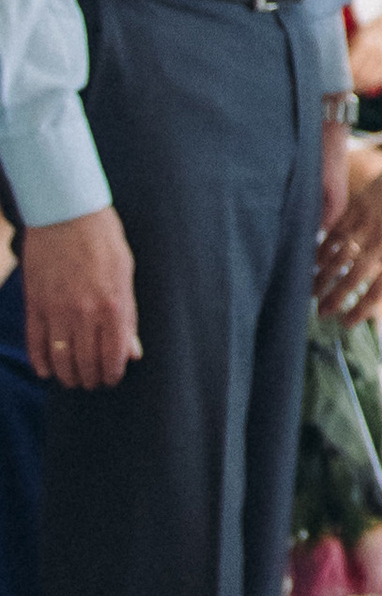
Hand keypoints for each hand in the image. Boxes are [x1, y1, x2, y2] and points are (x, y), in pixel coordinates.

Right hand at [22, 206, 141, 390]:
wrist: (66, 213)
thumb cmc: (103, 241)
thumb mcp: (126, 275)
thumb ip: (128, 317)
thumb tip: (132, 352)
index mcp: (113, 305)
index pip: (114, 355)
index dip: (112, 373)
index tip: (111, 379)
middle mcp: (85, 312)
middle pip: (86, 362)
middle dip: (91, 378)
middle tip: (92, 382)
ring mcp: (57, 309)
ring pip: (60, 358)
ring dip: (67, 375)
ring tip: (72, 379)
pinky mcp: (34, 303)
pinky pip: (35, 342)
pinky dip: (40, 361)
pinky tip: (46, 370)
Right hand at [316, 127, 381, 315]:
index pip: (379, 290)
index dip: (360, 310)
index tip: (346, 323)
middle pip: (354, 277)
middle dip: (334, 298)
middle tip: (321, 313)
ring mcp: (370, 224)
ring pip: (339, 257)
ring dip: (322, 278)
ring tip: (311, 292)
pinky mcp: (358, 208)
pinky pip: (336, 234)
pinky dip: (323, 250)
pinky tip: (314, 263)